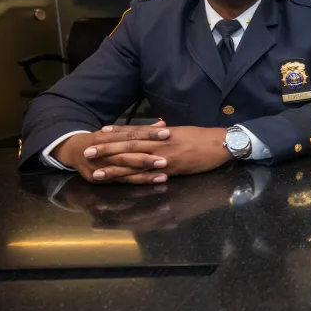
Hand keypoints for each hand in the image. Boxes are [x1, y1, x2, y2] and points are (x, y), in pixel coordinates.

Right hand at [52, 120, 170, 183]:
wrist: (73, 151)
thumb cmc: (102, 140)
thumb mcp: (116, 132)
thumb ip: (140, 130)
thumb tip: (163, 124)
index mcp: (107, 136)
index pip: (131, 134)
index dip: (148, 133)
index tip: (166, 133)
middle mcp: (103, 150)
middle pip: (127, 152)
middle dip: (146, 156)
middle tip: (166, 159)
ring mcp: (100, 165)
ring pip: (124, 168)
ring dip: (144, 172)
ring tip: (164, 172)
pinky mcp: (100, 178)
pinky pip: (123, 180)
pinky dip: (139, 180)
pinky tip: (154, 180)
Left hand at [85, 125, 231, 181]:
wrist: (222, 144)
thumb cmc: (205, 137)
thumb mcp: (183, 130)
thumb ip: (168, 132)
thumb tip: (159, 127)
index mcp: (162, 133)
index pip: (135, 131)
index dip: (117, 132)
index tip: (101, 132)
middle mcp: (160, 143)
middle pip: (128, 146)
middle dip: (106, 149)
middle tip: (87, 151)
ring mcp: (164, 157)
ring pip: (133, 162)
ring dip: (113, 168)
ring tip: (95, 172)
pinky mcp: (171, 170)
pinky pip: (148, 176)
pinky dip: (133, 179)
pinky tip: (122, 182)